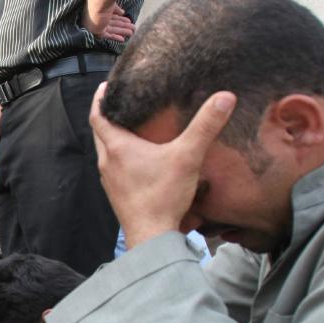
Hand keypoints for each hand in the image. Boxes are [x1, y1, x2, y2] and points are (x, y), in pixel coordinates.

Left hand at [81, 1, 135, 41]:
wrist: (99, 2)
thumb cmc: (105, 0)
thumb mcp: (112, 4)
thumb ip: (116, 9)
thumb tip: (123, 13)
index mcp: (102, 11)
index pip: (113, 17)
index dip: (122, 20)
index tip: (129, 21)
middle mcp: (100, 19)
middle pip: (114, 24)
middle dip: (124, 26)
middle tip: (134, 28)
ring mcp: (99, 25)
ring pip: (113, 30)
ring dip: (122, 32)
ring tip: (132, 33)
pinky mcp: (99, 31)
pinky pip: (108, 35)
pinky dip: (115, 37)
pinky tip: (123, 39)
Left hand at [90, 84, 235, 248]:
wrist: (151, 236)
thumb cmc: (163, 196)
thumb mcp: (187, 156)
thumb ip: (205, 126)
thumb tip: (224, 97)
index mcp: (117, 148)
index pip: (98, 116)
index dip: (100, 99)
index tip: (106, 86)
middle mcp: (107, 162)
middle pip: (100, 133)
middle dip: (106, 116)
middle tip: (120, 102)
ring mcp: (110, 180)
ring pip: (106, 151)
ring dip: (113, 137)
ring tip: (130, 126)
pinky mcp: (117, 193)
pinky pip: (114, 168)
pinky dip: (120, 156)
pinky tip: (138, 158)